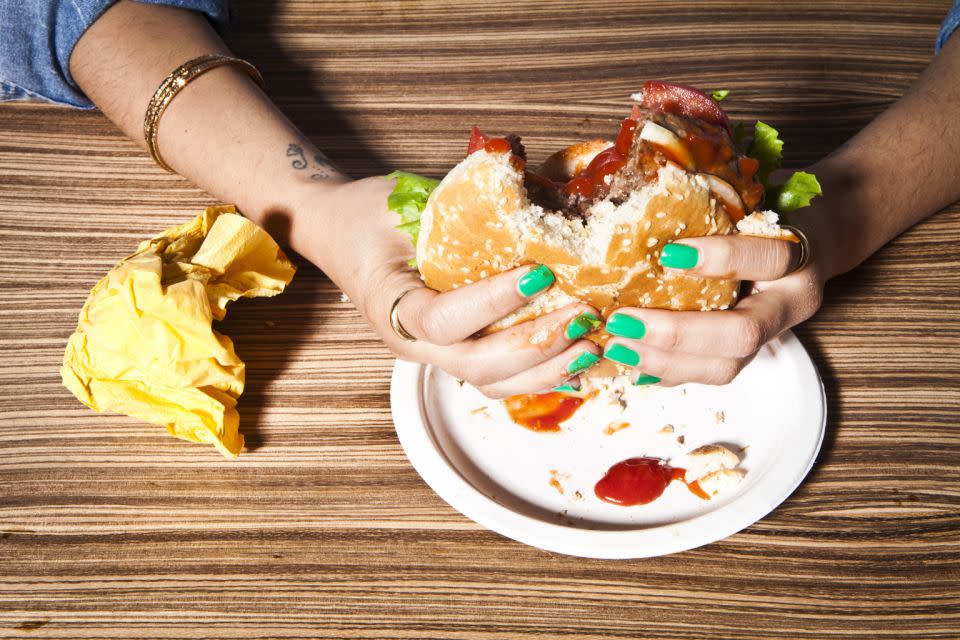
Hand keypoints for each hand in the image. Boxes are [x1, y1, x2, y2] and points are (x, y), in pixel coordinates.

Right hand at [297, 176, 601, 397]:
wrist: (336, 232)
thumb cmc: (365, 215)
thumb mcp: (401, 201)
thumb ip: (459, 205)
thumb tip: (530, 185)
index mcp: (391, 306)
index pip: (443, 320)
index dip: (494, 302)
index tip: (540, 271)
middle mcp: (411, 343)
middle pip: (477, 366)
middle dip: (537, 345)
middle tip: (583, 315)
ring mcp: (433, 355)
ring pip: (492, 383)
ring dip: (546, 370)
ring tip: (590, 345)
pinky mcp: (454, 353)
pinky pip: (498, 378)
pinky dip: (539, 375)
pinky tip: (575, 363)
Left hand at [603, 221, 827, 385]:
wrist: (816, 237)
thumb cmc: (770, 211)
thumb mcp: (753, 199)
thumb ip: (714, 205)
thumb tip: (644, 206)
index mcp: (799, 258)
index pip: (767, 260)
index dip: (720, 259)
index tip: (667, 254)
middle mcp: (790, 304)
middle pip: (743, 335)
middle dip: (677, 334)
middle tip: (623, 321)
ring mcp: (771, 335)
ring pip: (725, 366)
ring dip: (664, 360)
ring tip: (618, 346)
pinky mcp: (746, 353)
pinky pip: (707, 373)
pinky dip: (666, 372)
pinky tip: (631, 364)